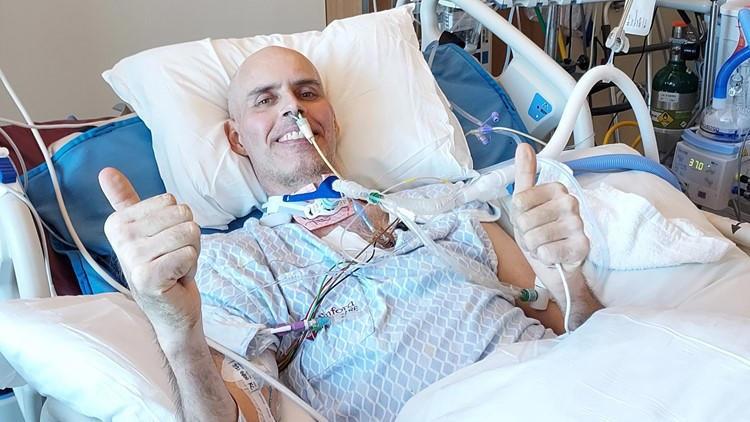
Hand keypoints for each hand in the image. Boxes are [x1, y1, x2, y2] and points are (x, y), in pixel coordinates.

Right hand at [99, 168, 201, 343]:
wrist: (172, 310)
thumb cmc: (164, 267)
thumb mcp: (145, 230)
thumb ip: (125, 200)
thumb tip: (106, 171)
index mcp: (118, 223)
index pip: (171, 201)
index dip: (176, 223)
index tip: (163, 246)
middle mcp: (121, 239)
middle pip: (183, 215)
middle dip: (187, 239)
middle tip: (172, 258)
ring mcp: (133, 259)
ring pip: (189, 233)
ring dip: (191, 253)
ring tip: (175, 268)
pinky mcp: (149, 277)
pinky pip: (189, 253)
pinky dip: (191, 267)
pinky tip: (176, 280)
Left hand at [512, 144, 589, 268]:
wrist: (557, 259)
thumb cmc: (540, 228)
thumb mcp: (526, 201)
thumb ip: (525, 174)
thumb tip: (523, 147)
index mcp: (557, 189)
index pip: (519, 201)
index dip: (518, 215)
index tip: (530, 217)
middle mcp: (570, 202)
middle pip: (524, 221)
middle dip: (525, 233)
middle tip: (537, 234)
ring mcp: (578, 224)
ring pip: (534, 238)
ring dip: (534, 246)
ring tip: (545, 244)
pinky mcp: (581, 246)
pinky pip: (546, 252)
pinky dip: (545, 257)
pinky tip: (554, 254)